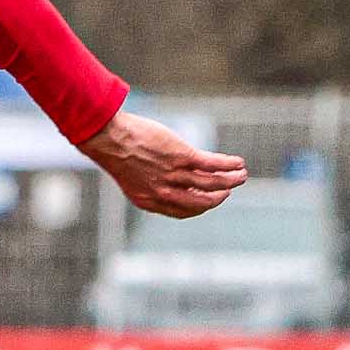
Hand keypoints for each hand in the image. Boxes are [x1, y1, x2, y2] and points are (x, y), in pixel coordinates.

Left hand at [80, 109, 246, 218]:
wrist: (107, 137)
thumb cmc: (117, 151)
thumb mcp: (131, 176)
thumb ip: (150, 183)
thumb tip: (168, 180)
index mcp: (149, 200)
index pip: (183, 211)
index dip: (200, 207)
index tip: (209, 200)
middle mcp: (163, 191)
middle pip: (201, 201)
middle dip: (219, 197)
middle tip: (229, 190)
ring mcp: (173, 174)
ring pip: (211, 183)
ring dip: (230, 180)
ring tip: (241, 176)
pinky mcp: (181, 156)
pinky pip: (212, 164)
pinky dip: (228, 165)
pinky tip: (237, 163)